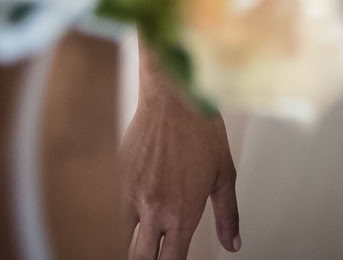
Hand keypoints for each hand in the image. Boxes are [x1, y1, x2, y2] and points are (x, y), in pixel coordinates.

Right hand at [124, 66, 239, 257]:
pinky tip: (122, 222)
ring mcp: (130, 196)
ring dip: (131, 246)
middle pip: (142, 259)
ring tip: (139, 242)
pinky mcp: (115, 180)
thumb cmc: (200, 130)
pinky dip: (116, 223)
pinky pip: (109, 214)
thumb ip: (227, 215)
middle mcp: (153, 210)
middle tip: (156, 252)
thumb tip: (233, 243)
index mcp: (182, 213)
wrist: (173, 98)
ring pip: (120, 241)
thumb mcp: (224, 175)